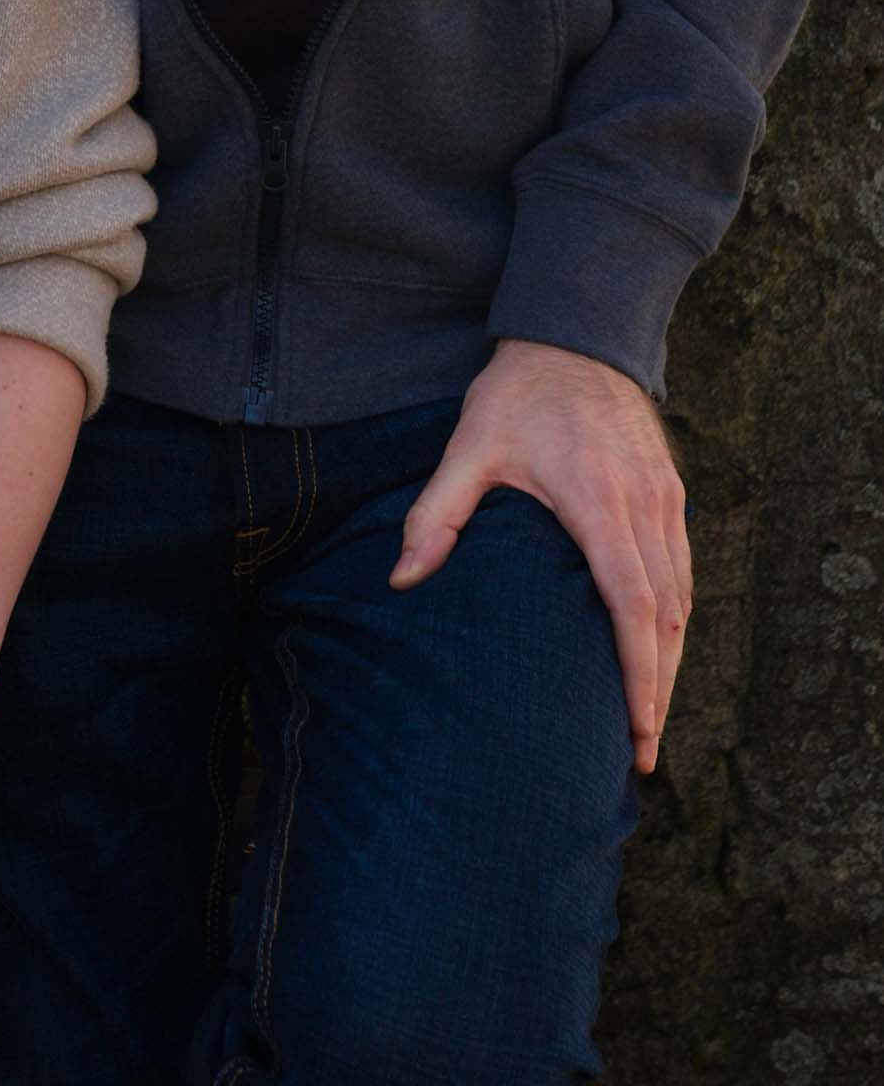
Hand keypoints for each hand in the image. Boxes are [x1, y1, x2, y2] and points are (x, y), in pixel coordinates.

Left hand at [391, 339, 689, 773]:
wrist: (573, 334)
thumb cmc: (516, 394)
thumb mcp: (468, 447)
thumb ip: (437, 514)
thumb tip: (402, 580)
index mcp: (599, 502)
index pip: (631, 605)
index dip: (638, 673)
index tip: (636, 728)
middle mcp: (645, 506)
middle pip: (666, 618)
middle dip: (657, 689)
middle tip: (641, 751)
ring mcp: (665, 500)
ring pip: (682, 598)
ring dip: (669, 659)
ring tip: (649, 716)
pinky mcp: (671, 492)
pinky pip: (682, 569)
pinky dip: (675, 618)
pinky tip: (657, 650)